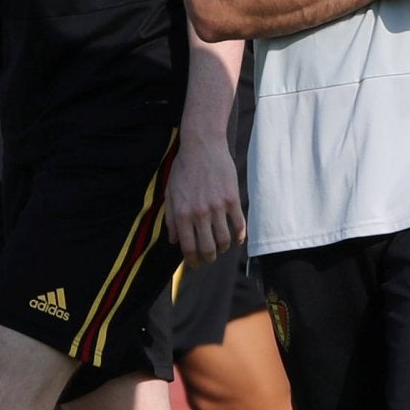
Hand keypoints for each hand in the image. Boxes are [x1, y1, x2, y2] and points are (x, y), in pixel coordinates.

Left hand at [167, 130, 245, 267]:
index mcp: (182, 213)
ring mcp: (217, 207)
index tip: (195, 264)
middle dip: (209, 258)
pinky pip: (239, 224)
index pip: (188, 247)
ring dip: (223, 248)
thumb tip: (174, 241)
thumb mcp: (170, 192)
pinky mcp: (232, 199)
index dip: (192, 260)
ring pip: (224, 240)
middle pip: (208, 248)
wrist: (202, 145)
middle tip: (209, 258)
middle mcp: (199, 213)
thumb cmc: (183, 168)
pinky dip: (239, 236)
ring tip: (221, 247)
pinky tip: (237, 239)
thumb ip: (170, 219)